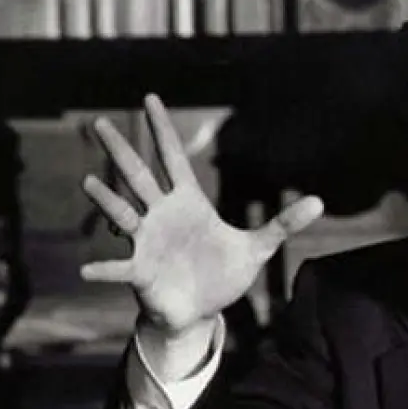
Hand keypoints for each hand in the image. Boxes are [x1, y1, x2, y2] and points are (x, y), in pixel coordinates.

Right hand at [80, 94, 323, 333]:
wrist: (200, 310)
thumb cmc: (222, 274)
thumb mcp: (258, 247)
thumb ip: (283, 223)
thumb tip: (321, 201)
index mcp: (189, 203)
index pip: (173, 158)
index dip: (163, 129)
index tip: (150, 98)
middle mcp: (162, 216)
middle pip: (138, 176)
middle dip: (121, 149)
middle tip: (99, 122)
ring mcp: (147, 242)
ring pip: (124, 214)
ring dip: (106, 201)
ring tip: (89, 182)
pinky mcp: (140, 272)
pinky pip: (119, 268)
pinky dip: (104, 269)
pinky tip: (87, 270)